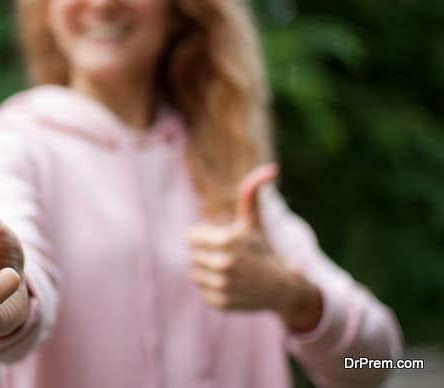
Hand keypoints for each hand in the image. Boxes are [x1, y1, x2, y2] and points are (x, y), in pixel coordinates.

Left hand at [187, 164, 321, 330]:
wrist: (281, 288)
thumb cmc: (262, 250)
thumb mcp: (253, 223)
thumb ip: (251, 194)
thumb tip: (271, 169)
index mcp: (227, 240)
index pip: (190, 237)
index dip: (203, 238)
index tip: (220, 242)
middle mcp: (223, 264)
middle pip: (192, 255)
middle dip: (206, 255)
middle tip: (226, 259)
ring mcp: (222, 285)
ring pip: (195, 273)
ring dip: (207, 272)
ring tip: (228, 272)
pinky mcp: (220, 303)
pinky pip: (202, 291)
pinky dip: (212, 289)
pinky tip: (230, 286)